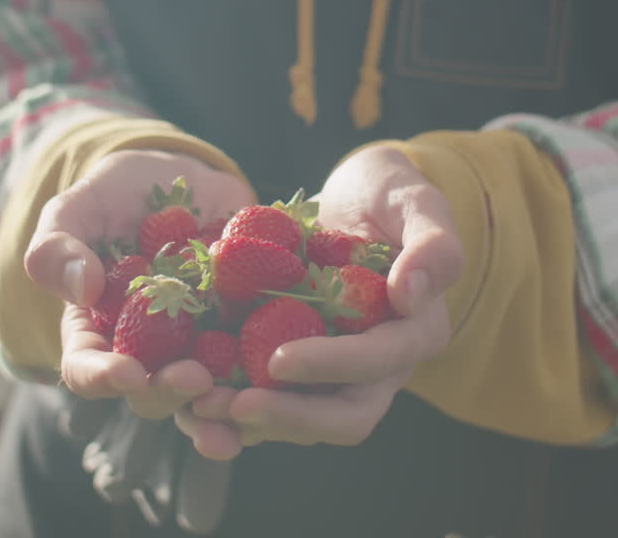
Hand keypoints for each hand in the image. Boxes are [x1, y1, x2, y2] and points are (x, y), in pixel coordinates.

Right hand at [24, 149, 253, 419]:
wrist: (184, 179)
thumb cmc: (118, 194)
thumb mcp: (79, 207)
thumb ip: (58, 246)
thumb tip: (82, 290)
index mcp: (98, 331)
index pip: (87, 368)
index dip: (102, 378)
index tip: (125, 373)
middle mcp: (148, 352)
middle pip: (152, 392)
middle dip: (171, 394)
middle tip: (194, 379)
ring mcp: (199, 346)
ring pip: (208, 395)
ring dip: (224, 412)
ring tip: (244, 411)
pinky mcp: (245, 332)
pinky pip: (261, 362)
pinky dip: (275, 376)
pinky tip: (293, 375)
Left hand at [174, 145, 462, 454]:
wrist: (353, 200)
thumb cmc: (389, 195)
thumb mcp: (417, 201)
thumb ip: (433, 243)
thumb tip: (411, 295)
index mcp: (414, 334)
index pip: (376, 364)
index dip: (331, 366)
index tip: (278, 360)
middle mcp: (377, 369)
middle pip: (341, 417)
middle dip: (287, 418)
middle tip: (232, 406)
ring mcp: (332, 375)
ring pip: (297, 421)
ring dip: (247, 423)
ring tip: (197, 407)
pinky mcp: (292, 368)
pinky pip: (262, 399)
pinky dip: (225, 406)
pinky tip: (184, 397)